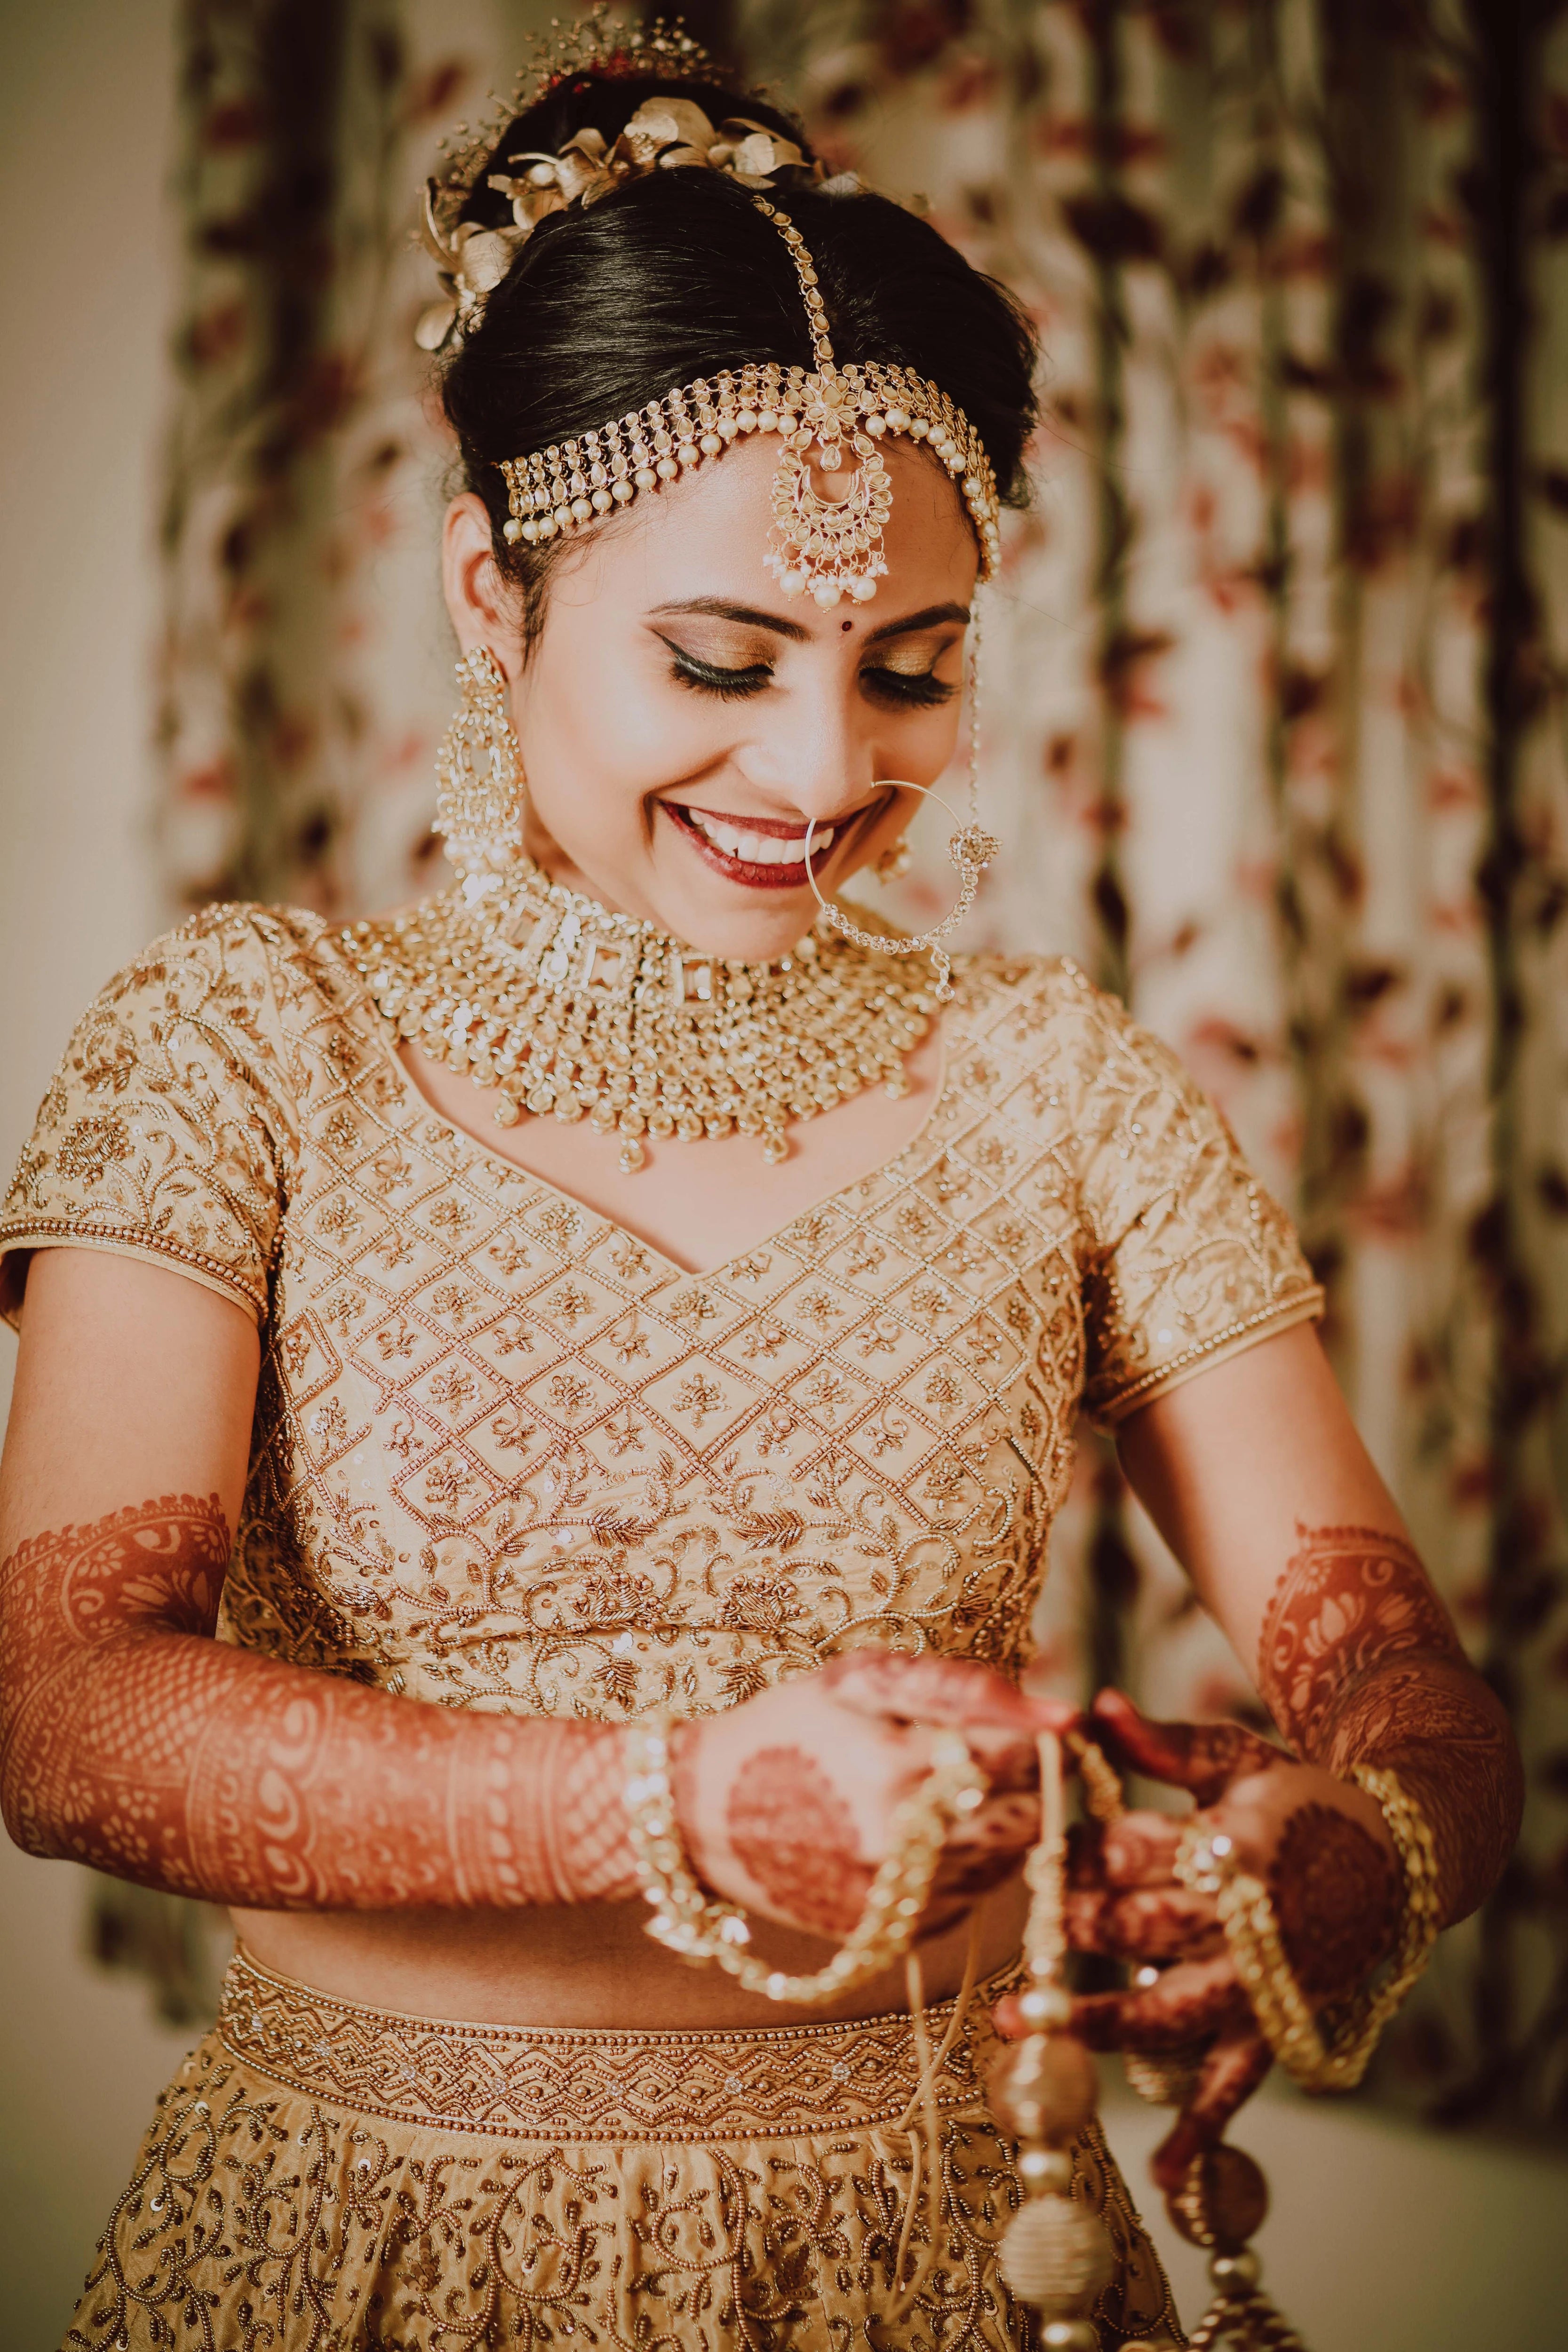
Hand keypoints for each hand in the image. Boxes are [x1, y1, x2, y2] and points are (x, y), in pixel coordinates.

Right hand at [674, 1651, 1075, 1942]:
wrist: (701, 1812)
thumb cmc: (786, 1726)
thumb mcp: (861, 1680)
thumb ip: (963, 1687)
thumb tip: (1062, 1714)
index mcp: (897, 1769)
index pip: (1025, 1758)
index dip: (1038, 1736)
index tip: (1026, 1723)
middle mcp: (902, 1848)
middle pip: (1028, 1816)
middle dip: (1023, 1781)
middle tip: (983, 1755)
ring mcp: (897, 1902)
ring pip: (1006, 1862)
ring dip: (995, 1822)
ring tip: (941, 1791)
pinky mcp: (892, 1938)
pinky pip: (970, 1899)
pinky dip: (963, 1864)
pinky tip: (919, 1834)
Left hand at [994, 1689, 1402, 2195]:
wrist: (1398, 1852)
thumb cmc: (1300, 1797)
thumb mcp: (1236, 1756)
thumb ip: (1160, 1741)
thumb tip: (1091, 1706)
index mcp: (1239, 1840)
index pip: (1140, 1851)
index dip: (1082, 1854)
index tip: (1039, 1852)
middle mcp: (1253, 1920)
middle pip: (1145, 1926)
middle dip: (1077, 1923)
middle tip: (1028, 1920)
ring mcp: (1266, 1983)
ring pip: (1171, 2010)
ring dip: (1095, 2020)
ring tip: (1023, 2025)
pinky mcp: (1280, 2027)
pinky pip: (1236, 2086)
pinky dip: (1201, 2133)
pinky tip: (1161, 2173)